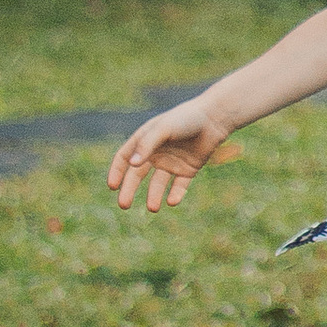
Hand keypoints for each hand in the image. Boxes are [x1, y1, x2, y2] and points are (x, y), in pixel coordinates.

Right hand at [106, 99, 234, 211]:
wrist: (214, 119)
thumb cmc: (186, 119)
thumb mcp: (163, 129)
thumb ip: (147, 145)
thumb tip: (131, 164)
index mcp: (145, 140)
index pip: (124, 157)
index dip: (117, 171)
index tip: (112, 186)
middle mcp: (156, 153)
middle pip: (137, 175)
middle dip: (129, 189)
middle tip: (124, 205)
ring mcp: (171, 162)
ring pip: (157, 184)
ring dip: (153, 196)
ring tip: (153, 207)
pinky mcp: (187, 170)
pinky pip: (179, 186)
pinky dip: (175, 195)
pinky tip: (172, 201)